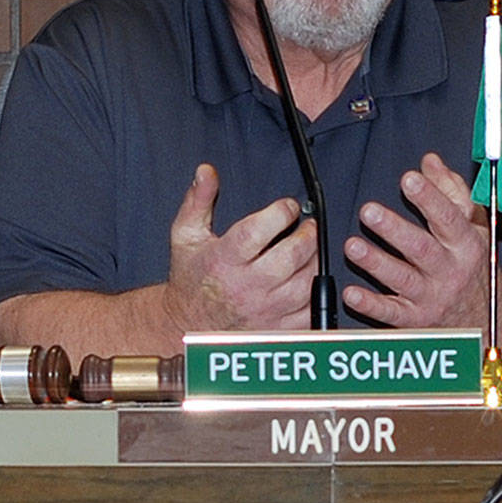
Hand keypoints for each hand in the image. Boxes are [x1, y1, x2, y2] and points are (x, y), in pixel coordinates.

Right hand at [163, 164, 316, 331]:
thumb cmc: (190, 278)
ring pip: (306, 283)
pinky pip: (309, 311)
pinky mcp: (276, 330)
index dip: (282, 212)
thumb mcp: (186, 234)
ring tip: (308, 252)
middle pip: (290, 257)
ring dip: (314, 262)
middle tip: (307, 228)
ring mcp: (263, 311)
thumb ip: (198, 200)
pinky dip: (315, 293)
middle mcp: (245, 287)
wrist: (186, 325)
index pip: (258, 231)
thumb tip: (206, 172)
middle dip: (306, 236)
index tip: (289, 206)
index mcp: (223, 260)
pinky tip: (306, 279)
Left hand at [342, 152, 488, 328]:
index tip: (409, 179)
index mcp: (465, 243)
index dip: (429, 198)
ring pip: (402, 279)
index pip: (448, 218)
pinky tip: (352, 293)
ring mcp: (432, 297)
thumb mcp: (473, 226)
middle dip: (394, 230)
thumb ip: (451, 191)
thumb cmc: (473, 264)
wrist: (487, 317)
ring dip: (376, 263)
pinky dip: (371, 305)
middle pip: (421, 249)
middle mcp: (450, 271)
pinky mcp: (416, 319)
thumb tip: (430, 161)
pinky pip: (391, 313)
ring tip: (353, 247)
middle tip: (369, 211)